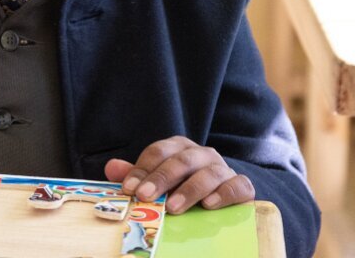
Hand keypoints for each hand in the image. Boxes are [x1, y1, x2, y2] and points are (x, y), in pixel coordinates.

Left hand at [104, 136, 254, 214]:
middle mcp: (201, 154)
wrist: (224, 196)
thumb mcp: (159, 181)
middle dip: (161, 178)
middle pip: (181, 160)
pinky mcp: (242, 186)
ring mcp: (223, 168)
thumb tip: (111, 168)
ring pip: (209, 173)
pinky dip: (224, 194)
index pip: (158, 152)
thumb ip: (137, 175)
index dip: (142, 169)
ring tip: (173, 207)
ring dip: (190, 189)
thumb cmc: (184, 187)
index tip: (129, 189)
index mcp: (179, 148)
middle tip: (145, 196)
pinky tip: (209, 205)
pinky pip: (237, 185)